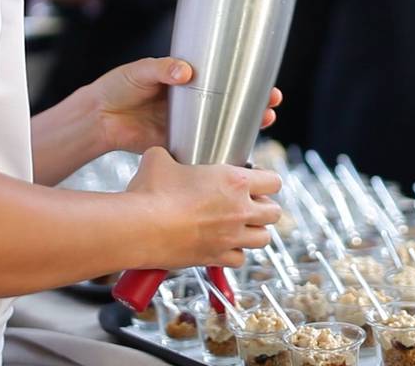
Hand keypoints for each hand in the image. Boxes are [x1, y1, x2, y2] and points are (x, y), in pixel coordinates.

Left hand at [86, 57, 281, 153]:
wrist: (98, 118)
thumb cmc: (118, 87)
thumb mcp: (141, 71)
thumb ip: (163, 69)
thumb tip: (185, 71)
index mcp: (187, 81)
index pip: (223, 79)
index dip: (246, 81)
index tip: (264, 82)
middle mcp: (192, 104)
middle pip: (231, 105)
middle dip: (255, 105)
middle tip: (271, 103)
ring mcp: (187, 125)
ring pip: (223, 127)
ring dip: (244, 127)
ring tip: (264, 123)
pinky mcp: (178, 144)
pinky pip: (203, 147)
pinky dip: (220, 149)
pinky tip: (236, 149)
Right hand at [127, 148, 281, 266]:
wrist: (139, 228)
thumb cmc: (150, 193)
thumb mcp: (159, 159)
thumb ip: (170, 155)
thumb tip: (163, 154)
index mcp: (235, 181)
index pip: (274, 181)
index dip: (267, 181)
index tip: (257, 183)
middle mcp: (239, 210)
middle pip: (274, 212)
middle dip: (265, 208)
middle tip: (250, 205)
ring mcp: (230, 236)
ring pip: (264, 239)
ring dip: (255, 232)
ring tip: (241, 226)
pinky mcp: (216, 258)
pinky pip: (240, 260)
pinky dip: (235, 254)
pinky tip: (223, 245)